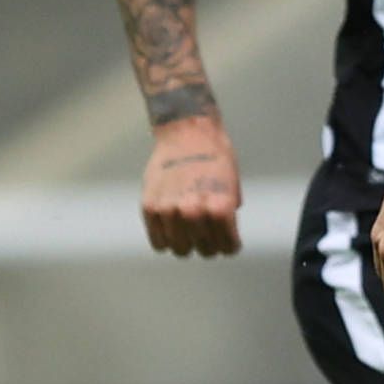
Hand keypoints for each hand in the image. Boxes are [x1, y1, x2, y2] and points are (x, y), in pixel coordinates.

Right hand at [141, 114, 241, 257]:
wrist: (187, 132)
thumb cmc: (215, 156)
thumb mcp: (233, 184)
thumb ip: (227, 212)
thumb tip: (221, 236)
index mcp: (220, 206)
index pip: (228, 246)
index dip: (230, 247)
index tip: (229, 244)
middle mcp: (195, 210)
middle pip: (205, 250)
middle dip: (210, 246)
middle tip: (208, 237)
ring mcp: (170, 210)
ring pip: (180, 249)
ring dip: (187, 245)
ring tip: (189, 234)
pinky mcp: (150, 207)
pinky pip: (158, 241)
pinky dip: (165, 240)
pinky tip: (171, 231)